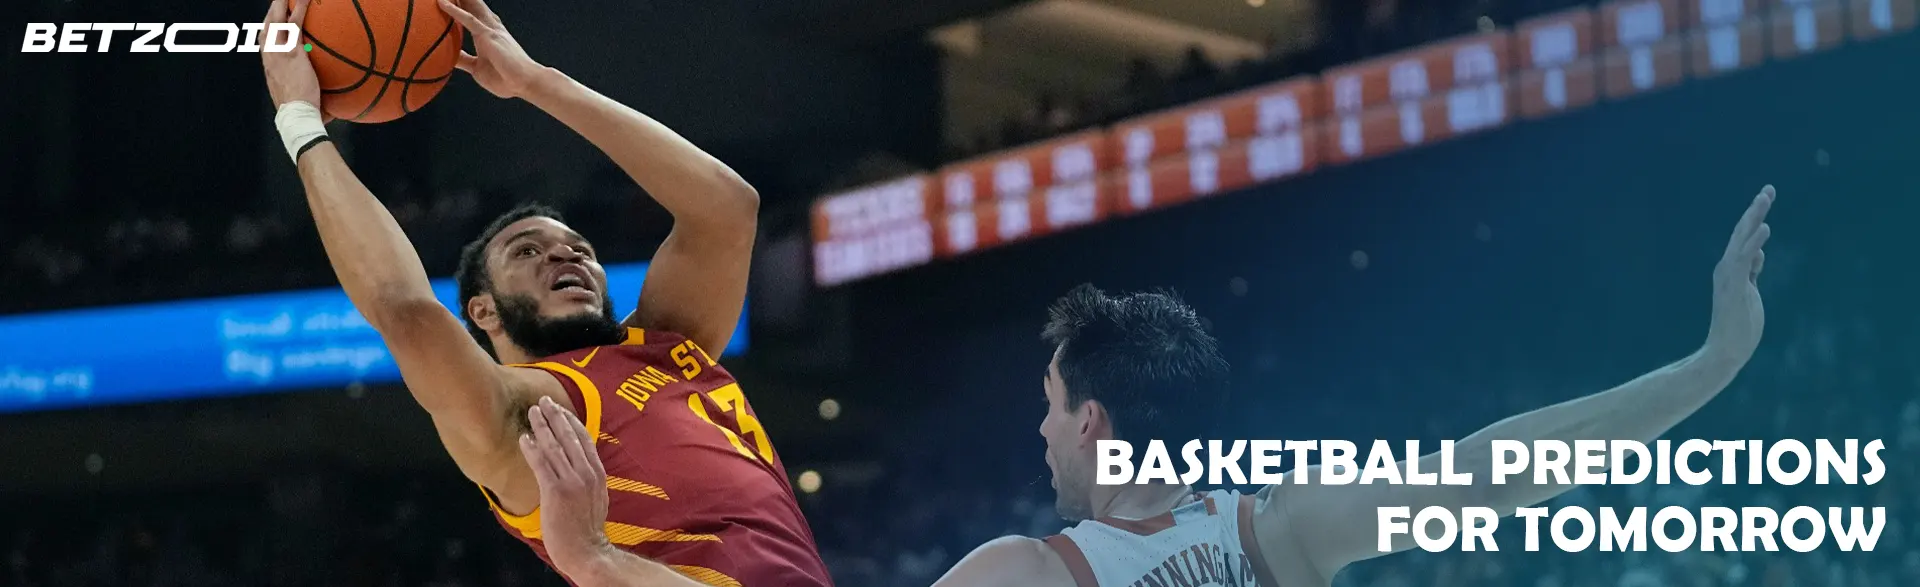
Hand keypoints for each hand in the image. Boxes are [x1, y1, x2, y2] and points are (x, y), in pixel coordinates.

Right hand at [261, 0, 326, 116]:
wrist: (296, 115)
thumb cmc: (302, 113)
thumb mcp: (301, 98)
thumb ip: (311, 92)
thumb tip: (333, 104)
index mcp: (270, 66)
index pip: (266, 43)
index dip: (269, 31)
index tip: (273, 22)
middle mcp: (270, 56)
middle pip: (267, 27)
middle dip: (272, 12)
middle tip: (279, 2)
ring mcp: (278, 52)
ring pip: (278, 20)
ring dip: (283, 4)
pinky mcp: (291, 51)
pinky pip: (295, 23)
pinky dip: (299, 8)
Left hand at [438, 0, 545, 98]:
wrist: (525, 83)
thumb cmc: (506, 79)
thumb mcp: (477, 68)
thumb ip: (464, 60)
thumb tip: (449, 58)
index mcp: (488, 35)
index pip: (473, 15)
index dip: (463, 5)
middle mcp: (490, 28)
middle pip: (473, 6)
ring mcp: (490, 30)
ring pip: (471, 7)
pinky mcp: (488, 35)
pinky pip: (469, 19)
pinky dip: (455, 11)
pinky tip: (442, 2)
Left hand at [521, 397, 612, 568]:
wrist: (586, 550)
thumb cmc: (587, 528)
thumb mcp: (596, 497)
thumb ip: (589, 477)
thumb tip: (579, 462)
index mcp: (597, 472)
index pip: (584, 438)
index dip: (571, 420)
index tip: (560, 408)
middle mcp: (586, 473)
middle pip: (569, 436)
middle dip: (555, 415)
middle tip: (543, 399)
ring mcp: (572, 482)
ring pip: (554, 446)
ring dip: (541, 426)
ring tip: (531, 411)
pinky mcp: (556, 492)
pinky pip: (542, 464)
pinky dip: (533, 449)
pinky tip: (525, 438)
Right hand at [1703, 185, 1773, 364]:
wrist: (1726, 351)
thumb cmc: (1738, 326)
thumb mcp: (1749, 293)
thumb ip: (1751, 273)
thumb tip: (1758, 253)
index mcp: (1732, 270)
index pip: (1745, 237)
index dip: (1755, 217)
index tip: (1766, 198)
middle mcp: (1727, 268)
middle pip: (1742, 232)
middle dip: (1756, 210)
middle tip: (1769, 189)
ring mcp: (1729, 276)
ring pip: (1742, 240)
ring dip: (1753, 218)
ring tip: (1765, 199)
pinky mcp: (1734, 286)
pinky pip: (1744, 259)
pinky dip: (1753, 243)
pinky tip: (1765, 228)